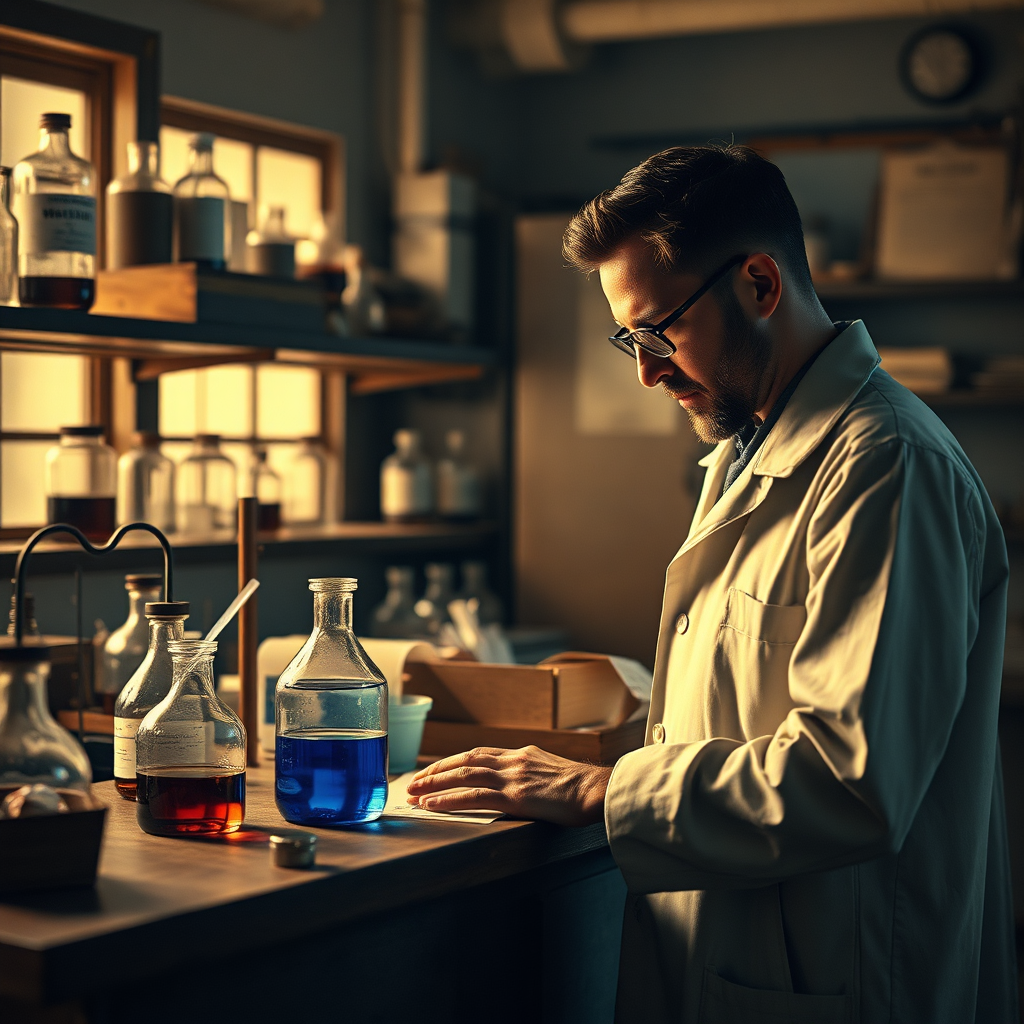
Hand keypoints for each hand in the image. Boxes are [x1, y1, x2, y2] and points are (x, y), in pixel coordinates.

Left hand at [406, 745, 611, 826]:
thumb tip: (521, 785)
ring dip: (434, 783)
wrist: (600, 791)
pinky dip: (448, 800)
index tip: (435, 770)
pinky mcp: (516, 798)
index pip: (479, 754)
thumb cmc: (584, 788)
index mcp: (522, 754)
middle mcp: (513, 761)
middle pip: (465, 761)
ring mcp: (513, 778)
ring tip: (413, 793)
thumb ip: (532, 774)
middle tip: (413, 781)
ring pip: (464, 776)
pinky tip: (431, 806)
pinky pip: (474, 797)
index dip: (452, 761)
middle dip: (436, 771)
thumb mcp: (553, 771)